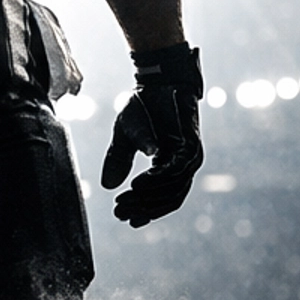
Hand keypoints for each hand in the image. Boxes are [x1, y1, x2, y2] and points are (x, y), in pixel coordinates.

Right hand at [102, 42, 203, 227]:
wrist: (157, 78)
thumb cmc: (144, 106)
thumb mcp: (125, 135)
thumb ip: (119, 160)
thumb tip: (108, 187)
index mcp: (170, 165)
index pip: (163, 198)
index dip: (145, 212)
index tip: (125, 220)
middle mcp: (184, 164)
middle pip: (168, 199)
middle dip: (143, 209)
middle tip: (120, 213)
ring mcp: (190, 155)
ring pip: (173, 189)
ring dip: (148, 198)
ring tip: (125, 201)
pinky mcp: (191, 143)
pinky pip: (175, 169)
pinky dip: (157, 180)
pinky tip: (137, 184)